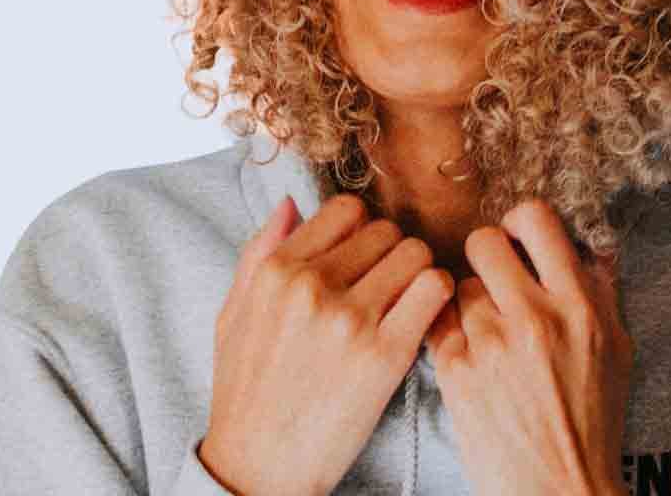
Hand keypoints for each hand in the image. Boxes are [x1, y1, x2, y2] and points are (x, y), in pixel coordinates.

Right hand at [199, 192, 454, 495]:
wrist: (258, 468)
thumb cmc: (246, 392)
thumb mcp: (232, 314)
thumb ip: (259, 252)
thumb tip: (290, 202)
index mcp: (277, 271)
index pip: (346, 209)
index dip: (361, 229)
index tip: (362, 256)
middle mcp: (313, 286)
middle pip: (386, 230)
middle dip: (391, 254)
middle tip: (386, 286)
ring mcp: (349, 319)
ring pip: (416, 253)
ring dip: (418, 273)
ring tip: (406, 302)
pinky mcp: (384, 355)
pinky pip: (434, 290)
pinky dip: (438, 297)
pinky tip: (423, 318)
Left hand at [423, 198, 633, 495]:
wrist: (558, 490)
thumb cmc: (592, 420)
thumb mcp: (615, 347)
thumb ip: (599, 288)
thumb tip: (586, 238)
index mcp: (578, 306)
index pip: (537, 219)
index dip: (520, 221)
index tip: (518, 238)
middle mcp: (534, 318)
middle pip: (483, 241)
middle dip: (486, 256)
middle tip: (493, 280)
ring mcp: (490, 344)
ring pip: (458, 285)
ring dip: (469, 303)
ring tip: (488, 335)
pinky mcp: (455, 371)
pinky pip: (437, 320)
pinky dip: (448, 331)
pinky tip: (467, 353)